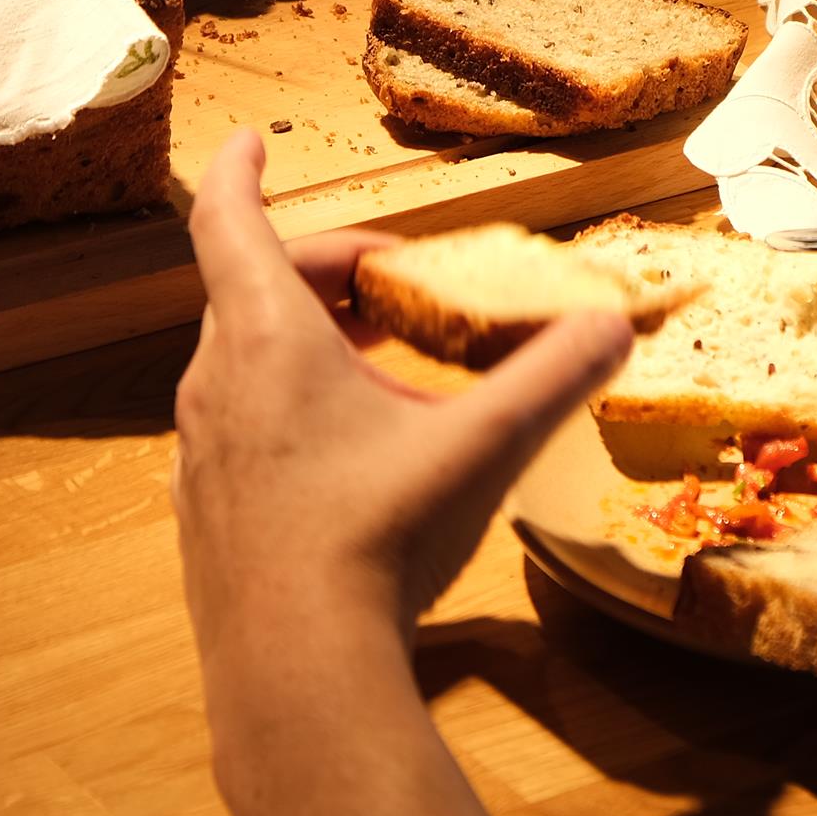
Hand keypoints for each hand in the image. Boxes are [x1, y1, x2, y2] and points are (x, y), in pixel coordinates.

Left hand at [173, 130, 632, 649]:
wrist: (296, 676)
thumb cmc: (378, 540)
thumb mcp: (481, 447)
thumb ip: (552, 378)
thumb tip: (614, 326)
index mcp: (265, 339)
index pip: (229, 222)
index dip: (240, 172)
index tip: (248, 140)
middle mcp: (215, 383)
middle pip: (257, 290)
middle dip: (331, 272)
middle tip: (401, 285)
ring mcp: (201, 453)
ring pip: (246, 361)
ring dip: (313, 344)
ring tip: (390, 373)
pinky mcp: (205, 512)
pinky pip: (243, 427)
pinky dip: (291, 410)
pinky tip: (353, 459)